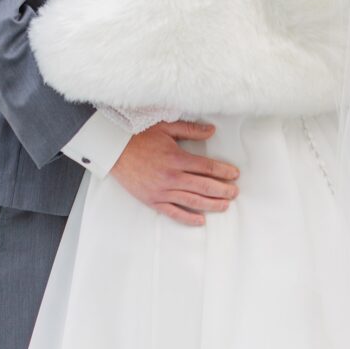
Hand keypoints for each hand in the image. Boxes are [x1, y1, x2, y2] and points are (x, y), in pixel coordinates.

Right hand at [110, 120, 239, 226]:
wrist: (114, 149)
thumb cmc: (139, 135)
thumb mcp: (166, 127)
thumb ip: (190, 130)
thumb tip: (212, 130)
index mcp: (177, 158)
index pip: (208, 167)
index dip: (224, 171)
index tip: (234, 174)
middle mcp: (172, 177)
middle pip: (204, 186)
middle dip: (223, 190)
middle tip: (235, 192)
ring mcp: (162, 191)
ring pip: (193, 201)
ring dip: (212, 204)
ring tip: (225, 205)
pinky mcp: (152, 200)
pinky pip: (173, 212)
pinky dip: (188, 218)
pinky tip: (200, 220)